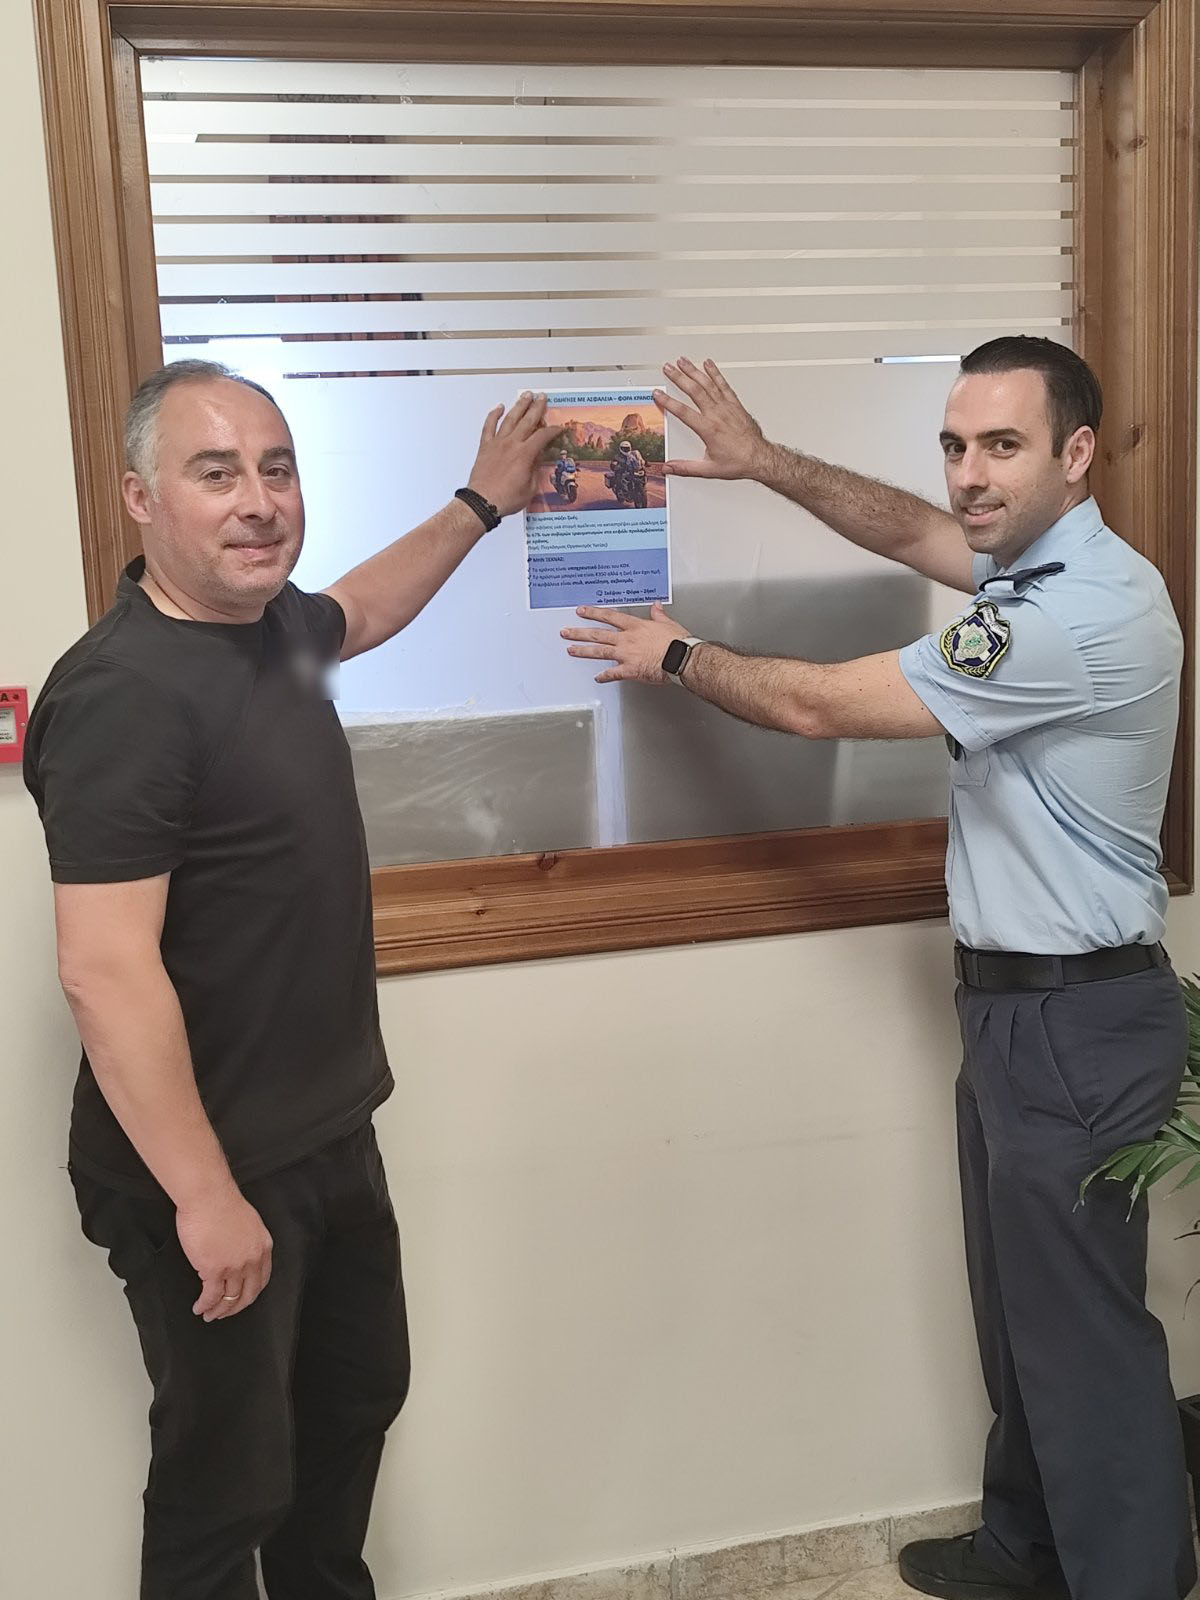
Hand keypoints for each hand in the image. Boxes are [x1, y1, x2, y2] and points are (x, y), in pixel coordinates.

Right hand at [175, 1187, 273, 1321]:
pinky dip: (205, 1305)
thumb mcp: (247, 1223)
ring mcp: (234, 1266)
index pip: (262, 1279)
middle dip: (235, 1308)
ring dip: (218, 1310)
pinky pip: (211, 1296)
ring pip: (229, 1298)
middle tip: (225, 1313)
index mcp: (262, 1245)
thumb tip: (237, 1253)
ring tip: (210, 1314)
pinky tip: (199, 1307)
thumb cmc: (221, 1202)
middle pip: (248, 1294)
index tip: (242, 1299)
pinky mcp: (214, 1269)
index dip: (251, 1293)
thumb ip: (246, 1241)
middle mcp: (252, 1258)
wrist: (208, 1195)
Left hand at [467, 391, 563, 516]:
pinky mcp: (485, 447)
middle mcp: (512, 445)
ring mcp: (497, 444)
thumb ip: (535, 470)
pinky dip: (494, 415)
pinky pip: (489, 426)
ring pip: (510, 419)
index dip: (553, 430)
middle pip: (528, 420)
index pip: (543, 436)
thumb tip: (537, 459)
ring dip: (519, 406)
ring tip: (526, 396)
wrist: (482, 502)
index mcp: (525, 454)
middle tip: (542, 398)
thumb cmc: (505, 498)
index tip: (558, 428)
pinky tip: (499, 408)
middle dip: (537, 408)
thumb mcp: (530, 488)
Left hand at [561, 602, 689, 683]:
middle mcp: (627, 639)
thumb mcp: (668, 623)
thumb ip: (659, 614)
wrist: (680, 658)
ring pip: (599, 651)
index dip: (594, 613)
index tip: (582, 611)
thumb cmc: (677, 642)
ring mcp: (626, 655)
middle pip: (598, 634)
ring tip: (571, 650)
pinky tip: (597, 678)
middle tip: (566, 632)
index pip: (610, 617)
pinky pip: (613, 674)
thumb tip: (656, 606)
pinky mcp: (630, 670)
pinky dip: (604, 676)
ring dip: (583, 651)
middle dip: (579, 632)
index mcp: (635, 627)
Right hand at [654, 357, 771, 481]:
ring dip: (694, 370)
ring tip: (683, 361)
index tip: (658, 394)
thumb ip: (685, 468)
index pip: (683, 411)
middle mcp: (717, 414)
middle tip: (668, 368)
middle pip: (694, 390)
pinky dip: (715, 373)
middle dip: (679, 377)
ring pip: (708, 383)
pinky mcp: (736, 404)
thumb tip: (669, 468)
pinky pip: (724, 384)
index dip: (668, 401)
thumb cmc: (739, 462)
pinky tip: (709, 364)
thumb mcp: (708, 469)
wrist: (760, 458)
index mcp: (708, 429)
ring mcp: (727, 407)